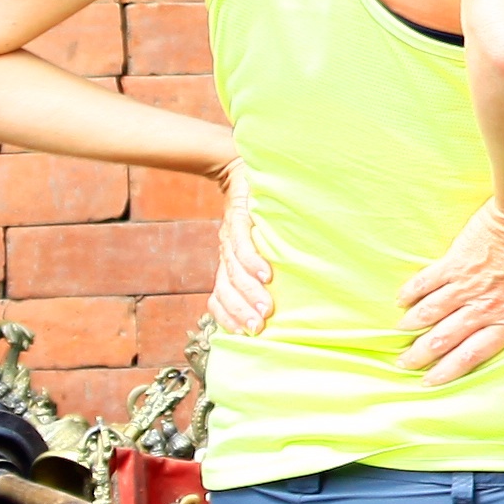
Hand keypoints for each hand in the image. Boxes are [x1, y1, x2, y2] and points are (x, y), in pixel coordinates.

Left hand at [208, 192, 275, 339]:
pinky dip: (253, 261)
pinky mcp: (240, 214)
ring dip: (249, 292)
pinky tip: (266, 274)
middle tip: (257, 329)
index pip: (219, 296)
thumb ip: (262, 263)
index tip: (244, 335)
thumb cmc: (259, 210)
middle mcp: (225, 251)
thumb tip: (285, 293)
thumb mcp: (258, 241)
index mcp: (228, 262)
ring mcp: (230, 234)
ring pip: (233, 270)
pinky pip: (242, 242)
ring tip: (266, 309)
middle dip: (240, 311)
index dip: (227, 316)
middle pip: (225, 288)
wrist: (244, 168)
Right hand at [397, 200, 503, 382]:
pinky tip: (399, 302)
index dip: (451, 370)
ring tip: (398, 338)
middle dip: (423, 355)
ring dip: (413, 328)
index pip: (476, 353)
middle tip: (404, 365)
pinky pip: (427, 281)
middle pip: (446, 339)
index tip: (431, 382)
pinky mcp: (456, 261)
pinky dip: (411, 292)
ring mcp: (468, 284)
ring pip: (432, 314)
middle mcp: (486, 307)